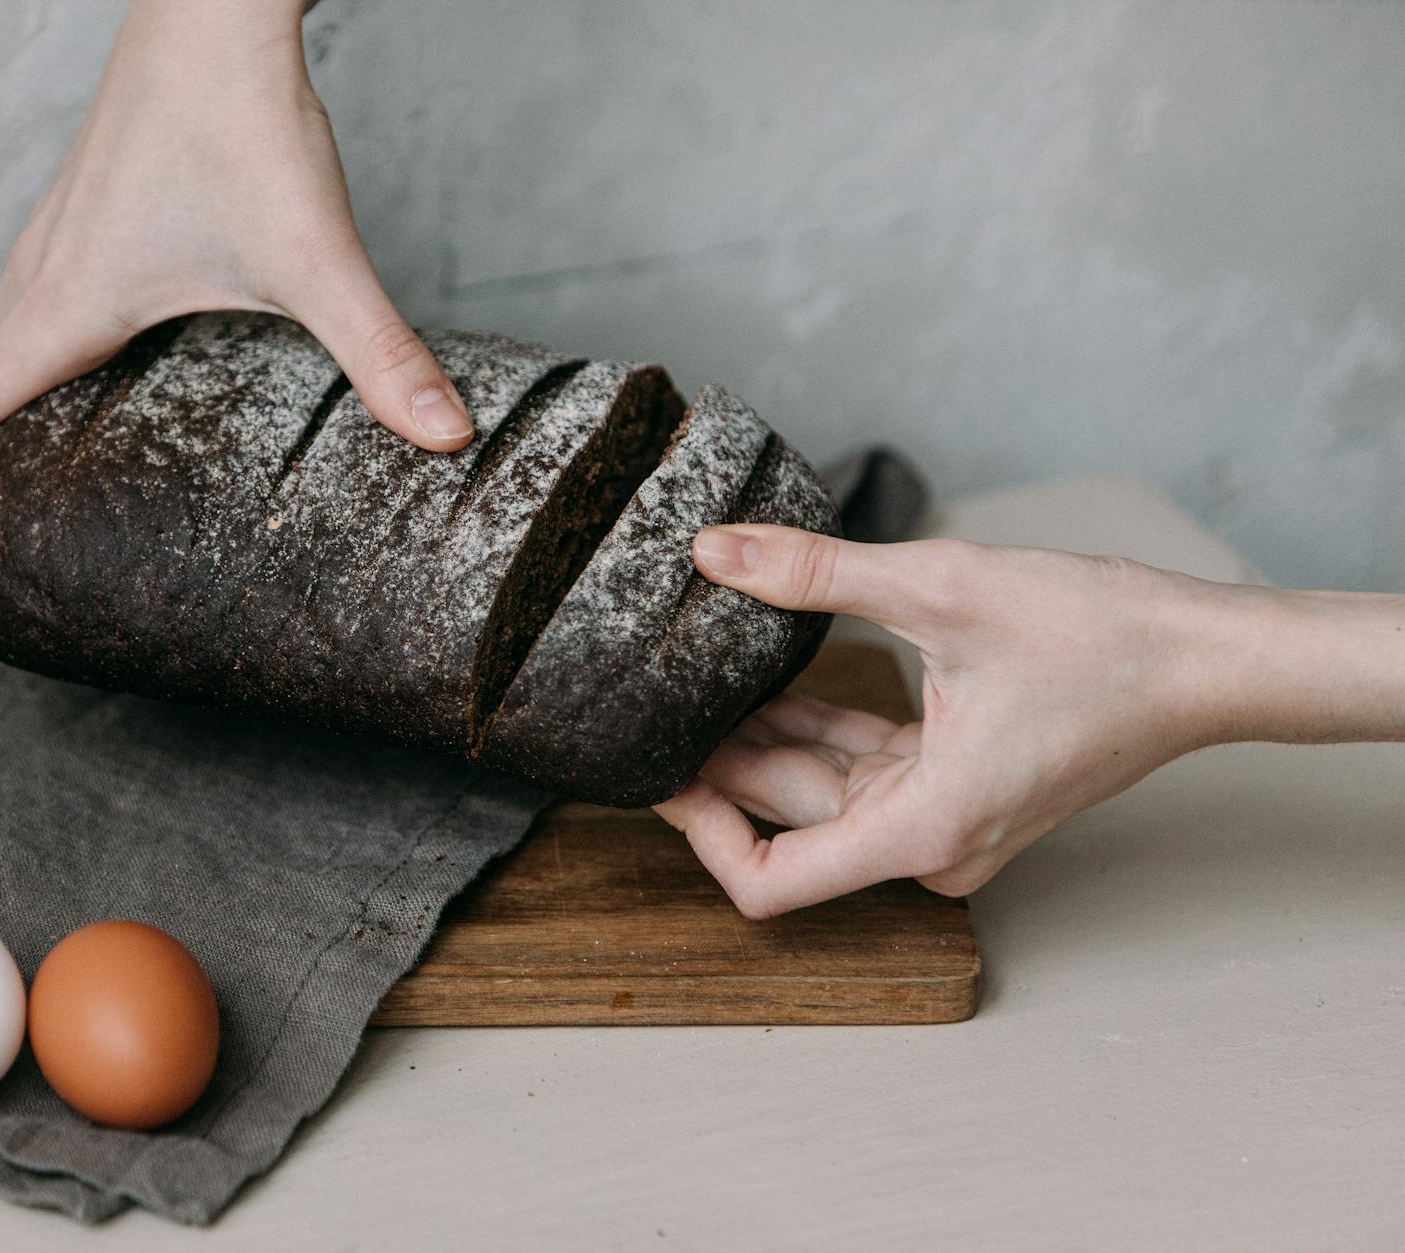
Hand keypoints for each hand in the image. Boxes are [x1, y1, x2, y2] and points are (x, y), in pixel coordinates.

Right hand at [0, 0, 472, 536]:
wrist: (213, 5)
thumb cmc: (240, 118)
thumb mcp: (314, 256)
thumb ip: (379, 353)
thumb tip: (444, 435)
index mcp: (63, 303)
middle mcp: (38, 270)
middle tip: (8, 542)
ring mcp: (51, 235)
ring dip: (0, 414)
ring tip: (49, 483)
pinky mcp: (81, 210)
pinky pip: (25, 303)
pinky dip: (32, 359)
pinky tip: (105, 380)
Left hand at [656, 524, 1404, 916]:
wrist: (1204, 658)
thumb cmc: (1099, 636)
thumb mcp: (939, 588)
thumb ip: (814, 573)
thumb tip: (715, 552)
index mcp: (920, 827)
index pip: (771, 883)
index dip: (701, 834)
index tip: (659, 774)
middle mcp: (932, 845)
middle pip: (793, 821)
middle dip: (723, 765)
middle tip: (654, 703)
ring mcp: (950, 824)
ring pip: (828, 794)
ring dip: (769, 742)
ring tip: (697, 683)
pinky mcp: (964, 791)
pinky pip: (870, 773)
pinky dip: (824, 732)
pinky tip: (771, 682)